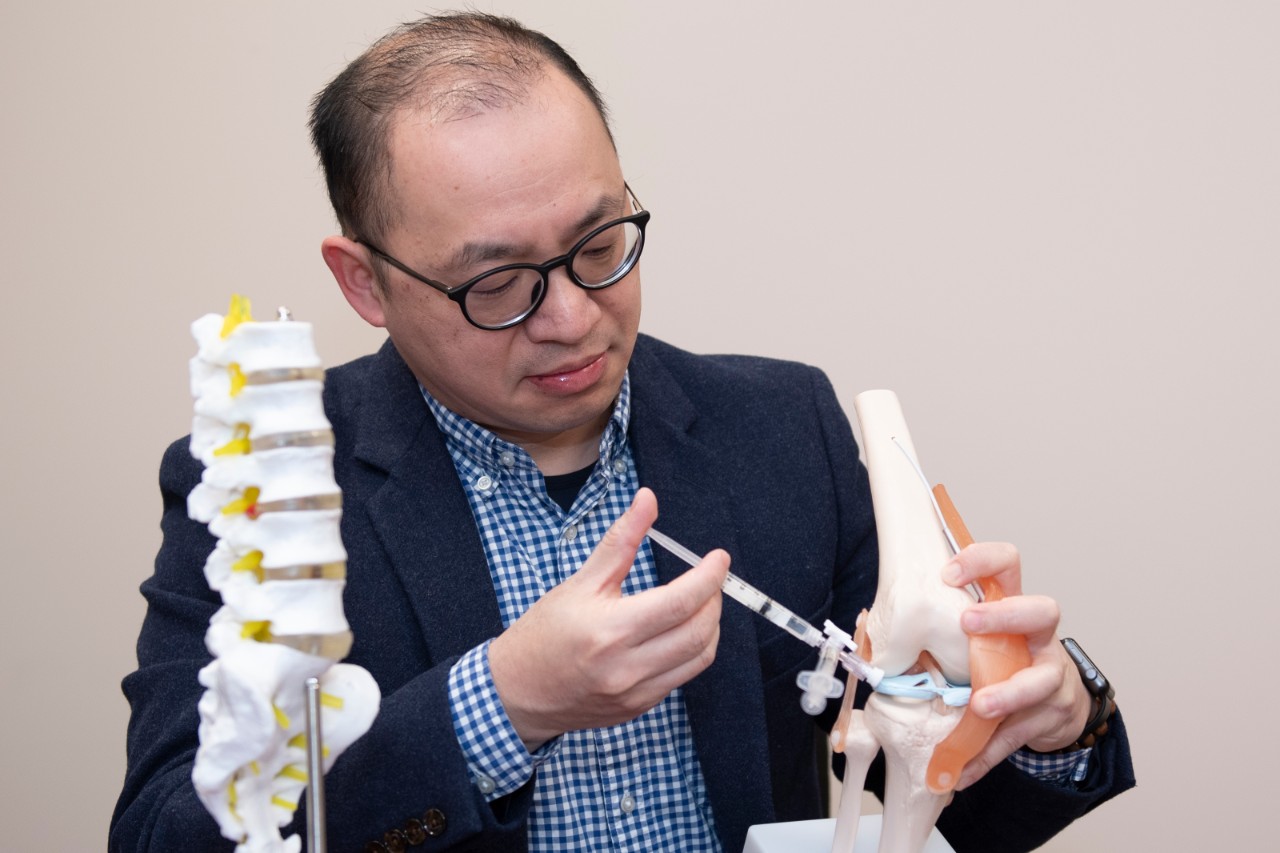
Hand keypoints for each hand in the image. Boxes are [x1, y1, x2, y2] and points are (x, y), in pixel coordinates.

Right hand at [488, 487, 729, 749]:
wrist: (518, 691)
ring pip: (699, 657)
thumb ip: (621, 540)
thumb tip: (648, 500)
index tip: (719, 559)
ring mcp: (636, 693)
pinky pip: (682, 676)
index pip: (679, 603)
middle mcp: (627, 667)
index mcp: (611, 630)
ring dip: (710, 626)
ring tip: (700, 603)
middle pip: (699, 632)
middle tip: (710, 579)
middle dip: (714, 599)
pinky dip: (692, 649)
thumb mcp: (580, 581)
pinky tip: (678, 631)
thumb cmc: (544, 633)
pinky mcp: (639, 707)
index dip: (709, 577)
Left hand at [942, 542, 1092, 788]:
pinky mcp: (1051, 715)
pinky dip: (986, 753)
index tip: (948, 573)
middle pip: (1042, 610)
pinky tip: (961, 769)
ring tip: (980, 705)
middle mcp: (1039, 636)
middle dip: (1005, 615)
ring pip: (1041, 678)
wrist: (1059, 702)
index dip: (983, 561)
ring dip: (1009, 691)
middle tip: (968, 622)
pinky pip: (1017, 735)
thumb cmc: (1008, 658)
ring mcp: (1052, 674)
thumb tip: (878, 643)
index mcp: (1014, 606)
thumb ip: (943, 632)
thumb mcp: (984, 636)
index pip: (1008, 566)